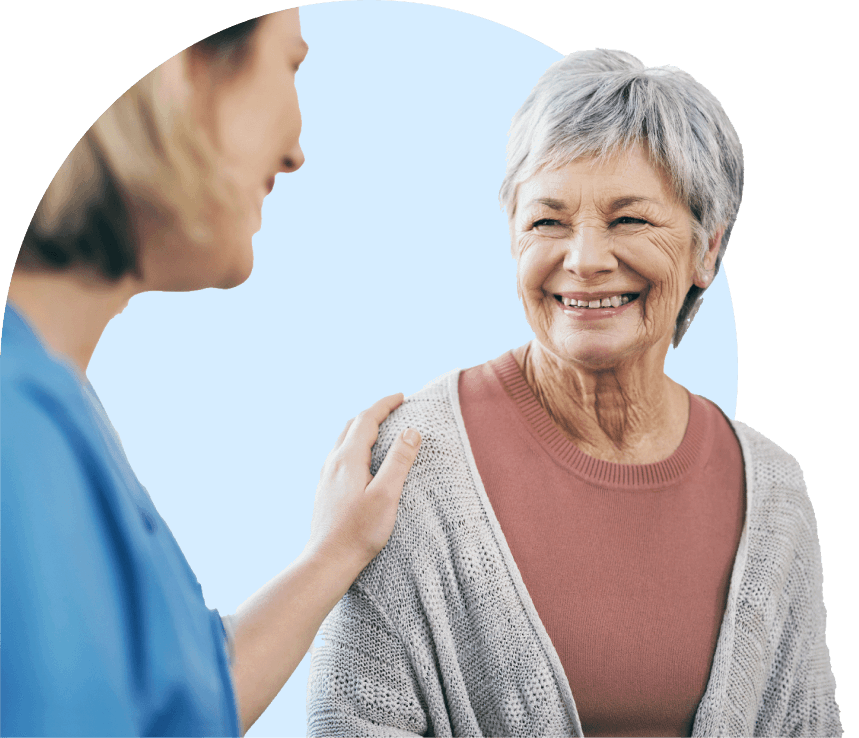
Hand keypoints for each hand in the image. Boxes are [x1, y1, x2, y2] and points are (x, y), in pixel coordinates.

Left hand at [305, 393, 420, 568]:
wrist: (327, 561)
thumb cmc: (359, 532)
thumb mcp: (386, 495)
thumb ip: (399, 461)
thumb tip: (410, 431)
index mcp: (347, 459)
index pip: (367, 419)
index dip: (385, 404)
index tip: (402, 396)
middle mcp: (333, 463)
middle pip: (352, 426)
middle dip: (374, 413)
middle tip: (394, 409)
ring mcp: (326, 477)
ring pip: (343, 441)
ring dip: (363, 429)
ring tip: (381, 431)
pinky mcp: (325, 490)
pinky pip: (340, 456)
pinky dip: (355, 446)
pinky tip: (362, 461)